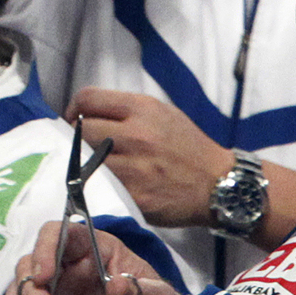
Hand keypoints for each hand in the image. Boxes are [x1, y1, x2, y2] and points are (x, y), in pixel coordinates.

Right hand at [6, 218, 181, 294]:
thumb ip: (145, 293)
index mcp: (94, 250)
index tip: (45, 274)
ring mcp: (55, 294)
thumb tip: (117, 285)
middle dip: (31, 287)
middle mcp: (68, 268)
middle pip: (32, 262)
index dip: (46, 247)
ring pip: (22, 289)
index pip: (60, 233)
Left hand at [69, 88, 228, 227]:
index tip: (74, 121)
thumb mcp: (162, 114)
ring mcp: (136, 167)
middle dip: (77, 139)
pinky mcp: (136, 196)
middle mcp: (137, 134)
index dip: (74, 109)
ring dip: (84, 164)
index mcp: (142, 109)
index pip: (87, 98)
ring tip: (93, 167)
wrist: (221, 185)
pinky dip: (97, 186)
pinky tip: (105, 185)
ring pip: (85, 160)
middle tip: (84, 148)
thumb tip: (84, 114)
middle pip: (80, 130)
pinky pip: (101, 187)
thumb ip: (124, 111)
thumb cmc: (187, 147)